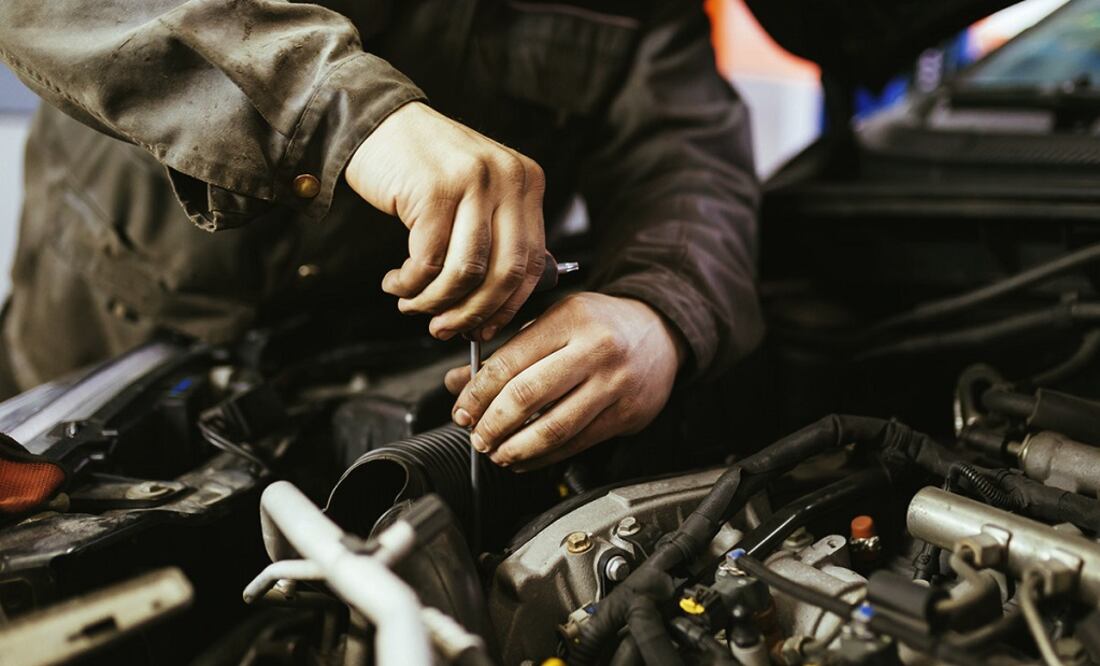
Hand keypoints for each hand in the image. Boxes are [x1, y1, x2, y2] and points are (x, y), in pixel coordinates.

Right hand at [345, 102, 546, 340]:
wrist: (376, 122)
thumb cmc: (424, 169)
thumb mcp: (476, 195)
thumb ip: (495, 238)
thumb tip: (496, 309)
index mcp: (527, 182)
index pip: (533, 262)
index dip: (508, 306)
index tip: (484, 328)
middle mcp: (508, 179)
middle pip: (505, 273)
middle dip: (472, 313)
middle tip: (443, 329)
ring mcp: (473, 182)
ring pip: (466, 272)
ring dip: (435, 302)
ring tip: (412, 306)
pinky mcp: (434, 190)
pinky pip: (427, 262)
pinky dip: (409, 284)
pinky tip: (396, 283)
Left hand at [444, 293, 685, 470]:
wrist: (661, 332)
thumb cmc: (602, 324)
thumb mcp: (555, 321)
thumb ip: (509, 350)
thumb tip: (460, 382)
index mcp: (570, 319)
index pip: (510, 361)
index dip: (478, 393)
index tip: (462, 409)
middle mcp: (595, 350)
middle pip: (528, 396)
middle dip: (493, 423)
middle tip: (476, 435)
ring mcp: (614, 384)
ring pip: (554, 428)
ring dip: (516, 447)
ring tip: (496, 452)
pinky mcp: (627, 414)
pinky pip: (577, 444)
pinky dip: (544, 458)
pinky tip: (524, 458)